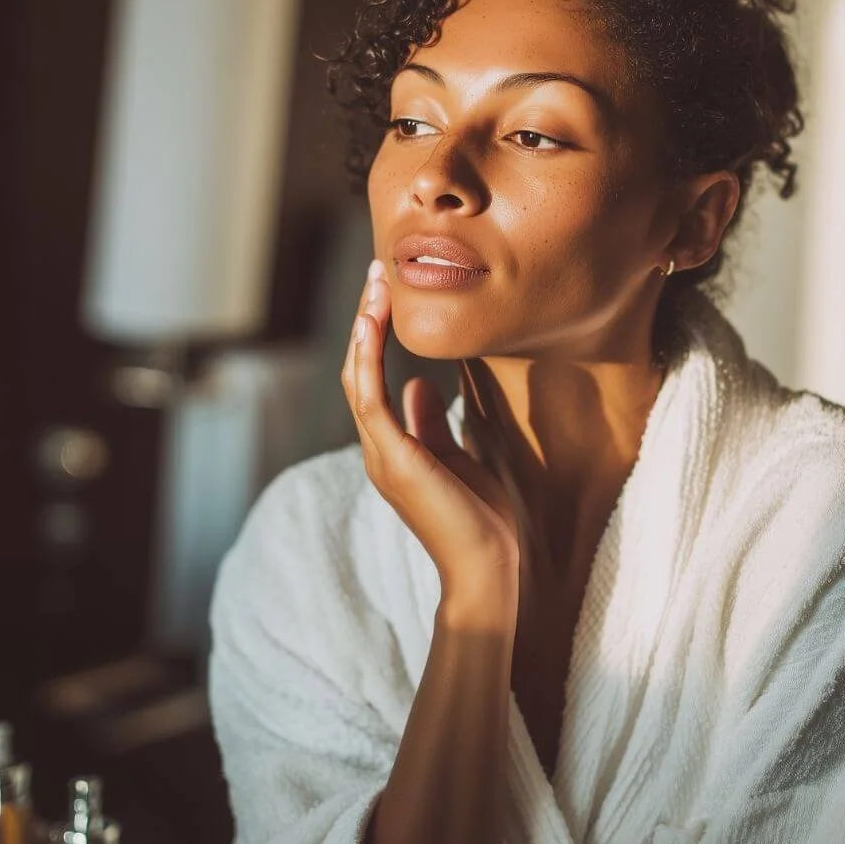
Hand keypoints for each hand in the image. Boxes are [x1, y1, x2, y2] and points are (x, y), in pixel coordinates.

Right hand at [341, 260, 520, 602]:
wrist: (488, 570)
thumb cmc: (479, 521)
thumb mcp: (456, 457)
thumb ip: (430, 423)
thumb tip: (418, 386)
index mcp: (391, 446)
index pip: (371, 377)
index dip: (374, 334)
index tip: (386, 293)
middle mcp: (378, 447)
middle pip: (357, 369)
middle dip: (365, 320)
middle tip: (376, 274)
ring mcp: (380, 454)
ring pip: (356, 377)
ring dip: (363, 329)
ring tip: (374, 286)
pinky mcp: (392, 459)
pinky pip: (368, 398)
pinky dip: (367, 358)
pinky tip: (372, 324)